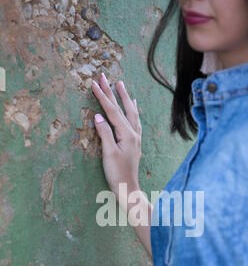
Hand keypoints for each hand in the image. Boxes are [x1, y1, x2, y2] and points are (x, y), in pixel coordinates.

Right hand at [92, 74, 141, 198]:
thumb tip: (98, 116)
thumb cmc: (117, 174)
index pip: (111, 111)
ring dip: (125, 97)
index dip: (102, 96)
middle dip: (113, 92)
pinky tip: (133, 105)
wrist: (128, 189)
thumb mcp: (108, 154)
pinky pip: (135, 120)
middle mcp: (134, 133)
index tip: (94, 83)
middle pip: (122, 108)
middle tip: (105, 76)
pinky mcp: (134, 143)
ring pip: (131, 112)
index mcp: (127, 134)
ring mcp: (136, 138)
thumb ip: (104, 133)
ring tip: (120, 84)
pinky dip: (132, 110)